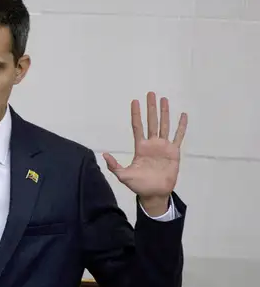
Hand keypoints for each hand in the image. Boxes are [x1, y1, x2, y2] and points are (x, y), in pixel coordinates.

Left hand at [103, 92, 187, 213]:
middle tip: (151, 93)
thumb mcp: (123, 175)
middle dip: (151, 108)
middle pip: (151, 121)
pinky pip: (178, 136)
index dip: (136, 114)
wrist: (155, 193)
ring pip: (164, 125)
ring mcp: (163, 146)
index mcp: (140, 147)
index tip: (134, 101)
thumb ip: (114, 165)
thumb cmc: (139, 185)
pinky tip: (182, 115)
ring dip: (164, 112)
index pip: (137, 127)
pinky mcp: (174, 152)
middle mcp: (152, 144)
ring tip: (164, 99)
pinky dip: (181, 126)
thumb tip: (104, 155)